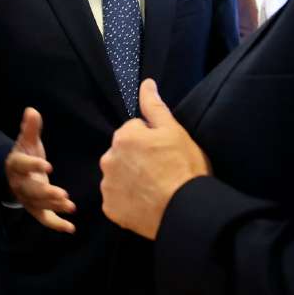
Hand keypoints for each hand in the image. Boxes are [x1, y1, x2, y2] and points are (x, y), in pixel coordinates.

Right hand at [5, 107, 75, 232]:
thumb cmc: (23, 154)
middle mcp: (19, 185)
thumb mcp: (25, 140)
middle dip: (47, 193)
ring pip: (39, 205)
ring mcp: (27, 199)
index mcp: (16, 165)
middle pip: (31, 191)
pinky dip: (57, 225)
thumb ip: (29, 128)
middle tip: (63, 194)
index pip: (22, 166)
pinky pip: (45, 218)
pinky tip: (71, 228)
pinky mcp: (35, 208)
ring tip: (71, 206)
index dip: (34, 166)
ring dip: (54, 207)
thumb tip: (32, 110)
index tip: (47, 165)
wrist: (12, 173)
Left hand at [100, 79, 209, 239]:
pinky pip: (117, 200)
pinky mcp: (110, 209)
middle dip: (137, 159)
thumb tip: (146, 83)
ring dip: (131, 179)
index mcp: (123, 137)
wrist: (185, 210)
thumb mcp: (174, 131)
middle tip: (161, 171)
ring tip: (155, 188)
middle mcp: (108, 159)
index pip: (135, 130)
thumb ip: (154, 106)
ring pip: (118, 176)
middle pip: (123, 153)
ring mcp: (108, 186)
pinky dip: (128, 201)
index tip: (164, 153)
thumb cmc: (183, 168)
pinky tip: (146, 203)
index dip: (151, 140)